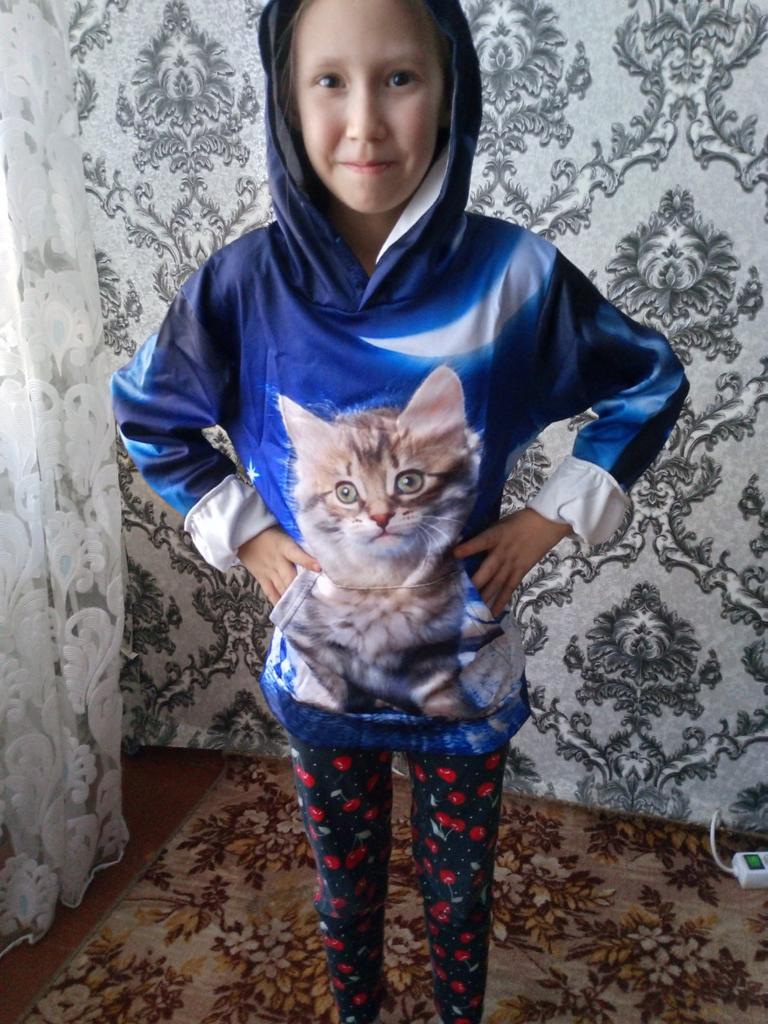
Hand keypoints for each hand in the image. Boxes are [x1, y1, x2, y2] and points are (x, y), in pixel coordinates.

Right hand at [238, 526, 320, 604]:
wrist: (244, 534)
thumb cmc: (270, 531)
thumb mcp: (285, 531)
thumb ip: (299, 542)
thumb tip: (319, 548)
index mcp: (284, 547)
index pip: (297, 554)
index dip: (308, 561)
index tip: (320, 568)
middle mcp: (277, 561)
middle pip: (290, 578)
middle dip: (303, 588)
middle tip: (318, 598)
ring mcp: (268, 572)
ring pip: (282, 588)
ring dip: (293, 598)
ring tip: (306, 608)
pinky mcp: (261, 579)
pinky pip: (271, 593)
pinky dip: (279, 602)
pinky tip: (287, 611)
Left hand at [453, 508, 571, 616]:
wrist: (546, 523)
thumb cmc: (518, 521)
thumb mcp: (499, 524)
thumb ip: (484, 536)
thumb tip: (462, 545)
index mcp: (496, 536)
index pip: (481, 541)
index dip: (469, 548)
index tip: (455, 554)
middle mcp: (503, 552)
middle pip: (488, 570)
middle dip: (474, 584)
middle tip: (460, 597)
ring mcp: (512, 564)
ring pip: (497, 583)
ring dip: (485, 597)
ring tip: (473, 612)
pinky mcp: (521, 571)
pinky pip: (510, 588)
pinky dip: (501, 601)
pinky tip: (493, 612)